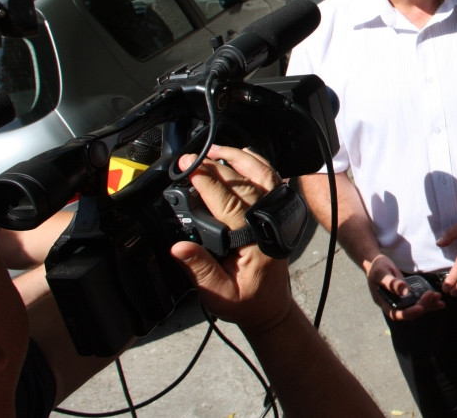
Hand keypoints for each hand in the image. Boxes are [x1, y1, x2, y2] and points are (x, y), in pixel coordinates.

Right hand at [169, 145, 291, 334]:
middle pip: (243, 184)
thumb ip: (199, 270)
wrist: (271, 307)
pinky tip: (241, 155)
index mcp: (255, 242)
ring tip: (214, 149)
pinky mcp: (277, 213)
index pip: (229, 204)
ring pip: (262, 176)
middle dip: (216, 166)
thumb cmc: (245, 301)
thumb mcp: (218, 294)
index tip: (189, 167)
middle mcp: (269, 224)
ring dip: (238, 158)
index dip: (207, 182)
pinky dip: (257, 164)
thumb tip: (178, 249)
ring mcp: (276, 216)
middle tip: (192, 157)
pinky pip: (271, 180)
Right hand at [364, 253, 443, 320]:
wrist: (377, 262)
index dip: (408, 313)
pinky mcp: (407, 295)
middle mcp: (393, 304)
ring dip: (428, 304)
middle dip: (422, 305)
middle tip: (432, 295)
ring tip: (439, 298)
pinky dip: (428, 300)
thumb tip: (405, 292)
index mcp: (384, 302)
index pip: (396, 314)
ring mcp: (401, 300)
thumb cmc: (376, 267)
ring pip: (416, 307)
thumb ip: (392, 283)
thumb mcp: (382, 273)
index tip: (420, 308)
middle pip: (409, 311)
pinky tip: (438, 298)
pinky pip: (418, 300)